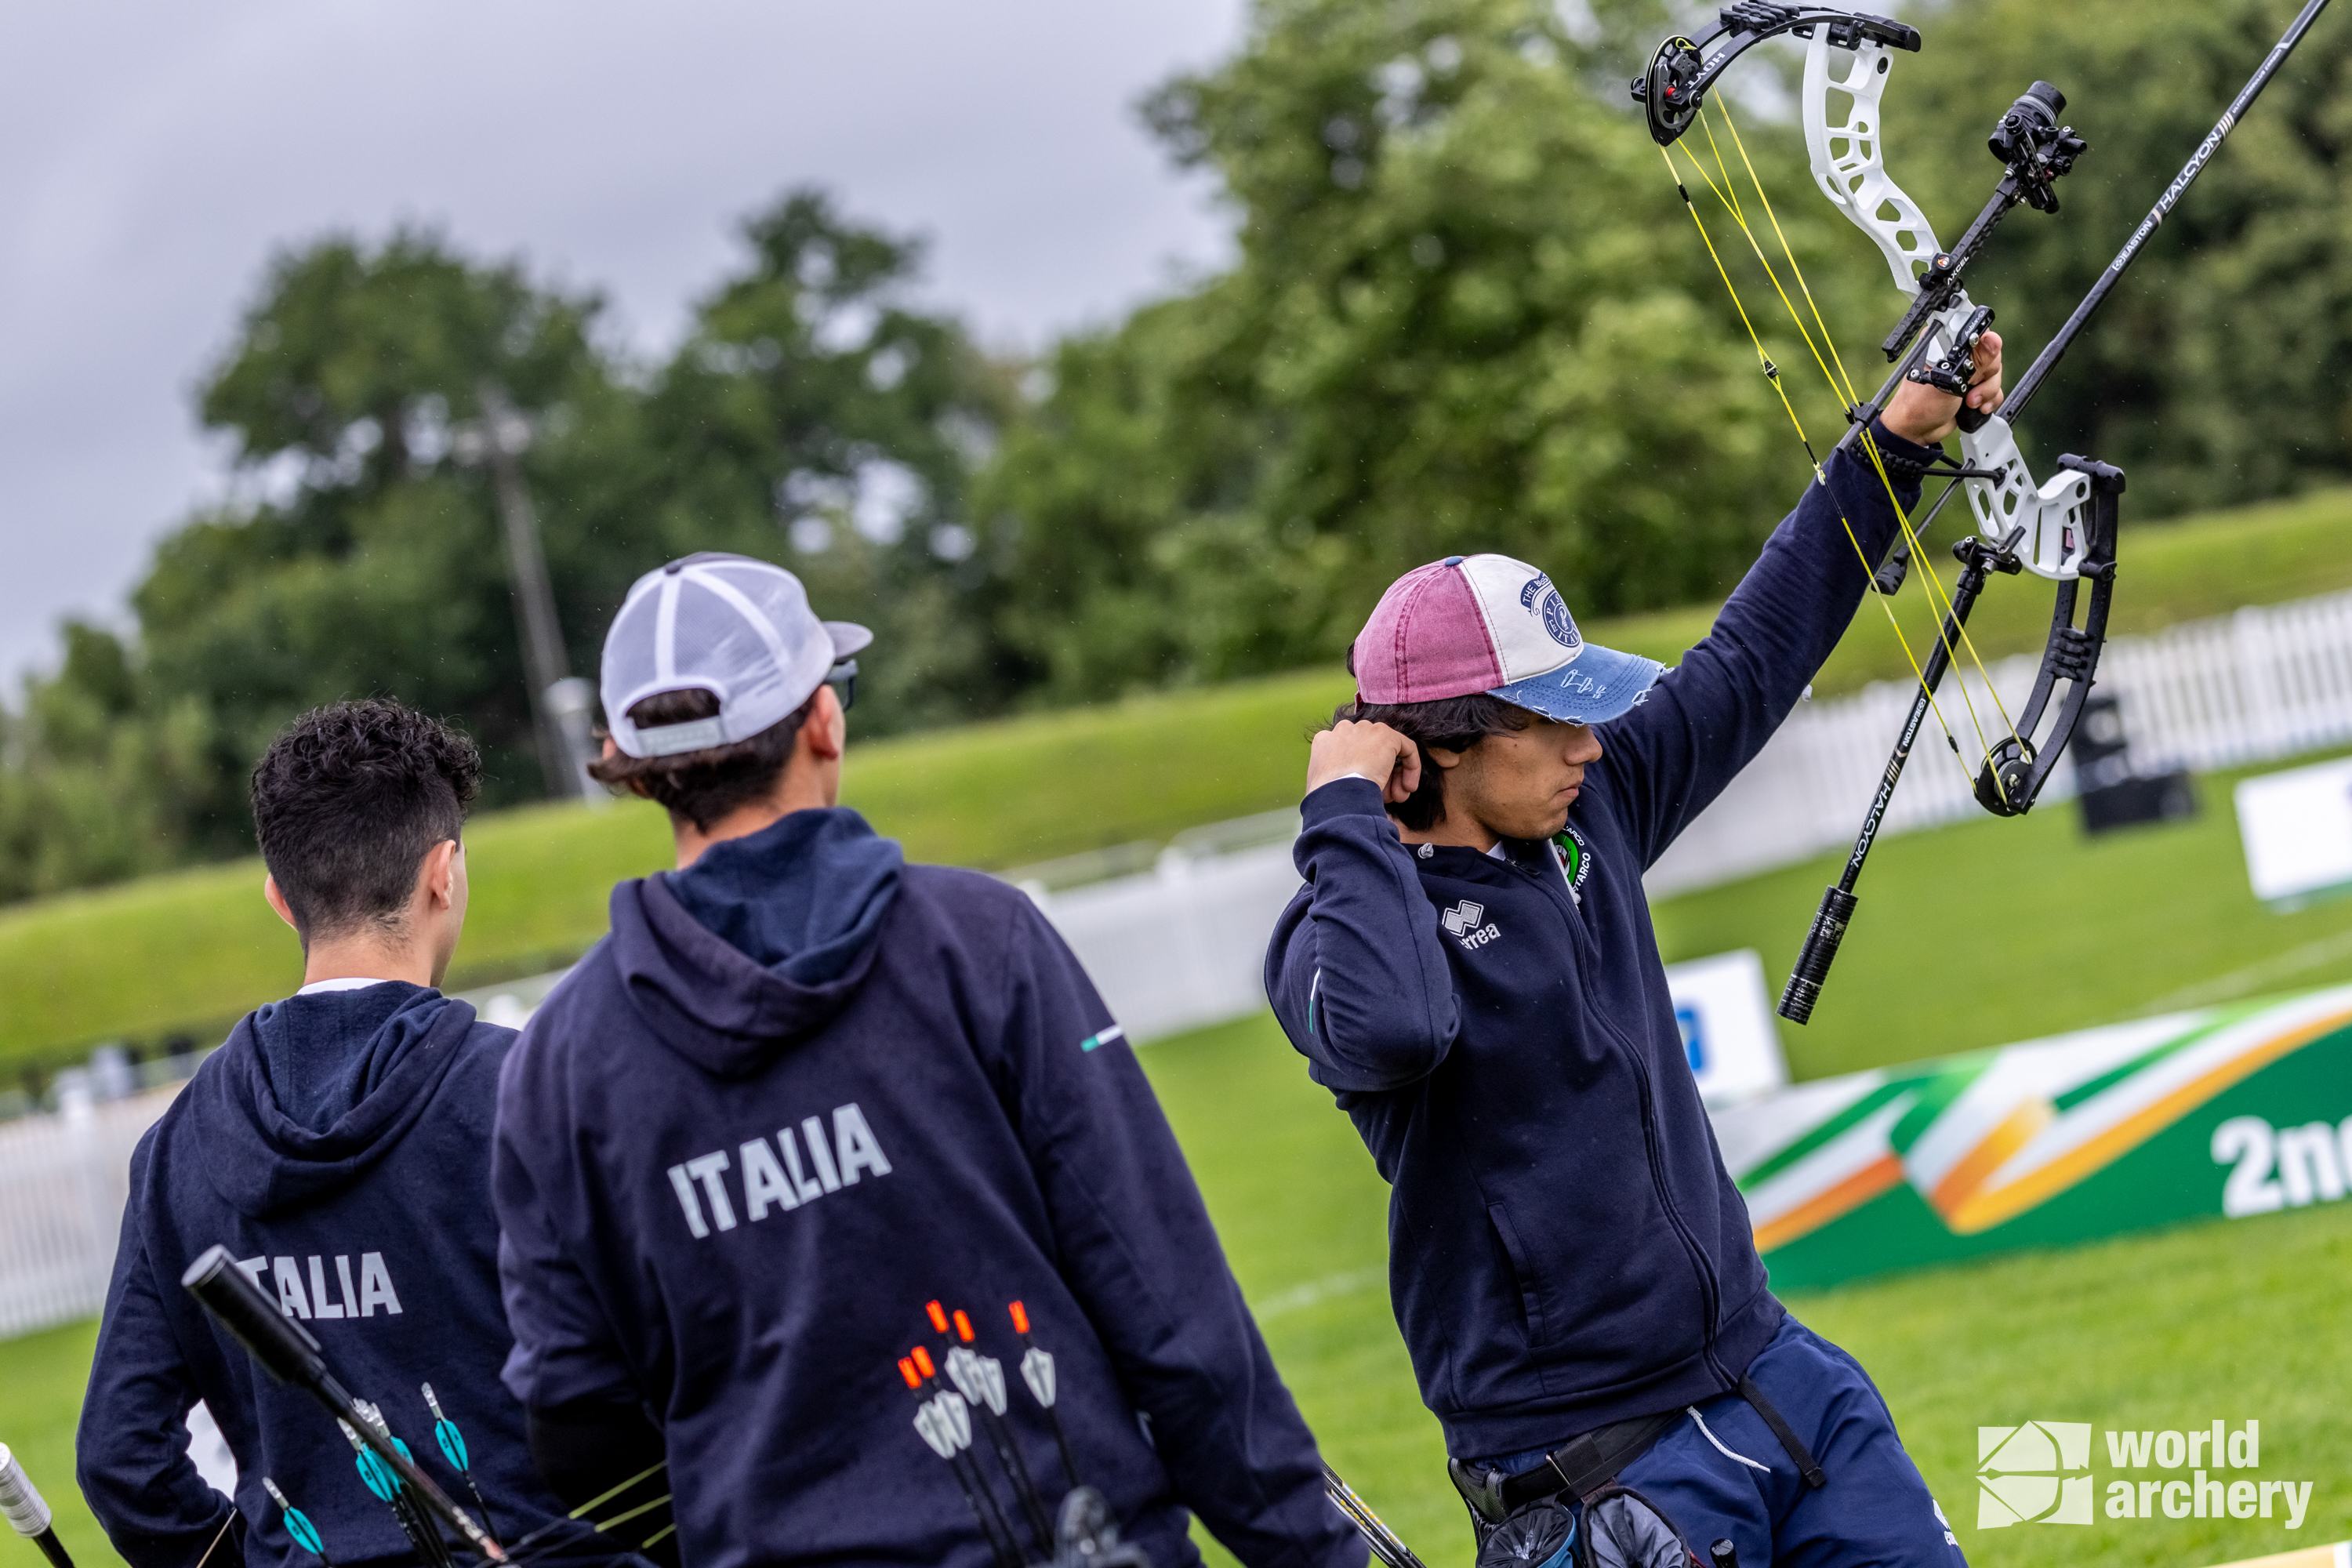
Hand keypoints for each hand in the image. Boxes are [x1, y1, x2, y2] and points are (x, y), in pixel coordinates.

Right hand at [1307, 720, 1420, 804]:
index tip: (1365, 790)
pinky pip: (1406, 748)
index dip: (1361, 773)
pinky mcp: (1386, 735)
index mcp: (1324, 741)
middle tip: (1384, 797)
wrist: (1338, 793)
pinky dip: (1411, 768)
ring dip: (1394, 776)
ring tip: (1396, 797)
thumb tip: (1352, 781)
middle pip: (1369, 751)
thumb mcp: (1323, 783)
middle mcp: (1344, 730)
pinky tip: (1408, 787)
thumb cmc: (1328, 797)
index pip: (1349, 753)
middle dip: (1379, 774)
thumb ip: (1336, 775)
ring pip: (1387, 751)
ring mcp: (1365, 730)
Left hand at [1881, 328, 2004, 445]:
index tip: (1979, 363)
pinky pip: (1995, 388)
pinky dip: (1990, 399)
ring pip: (1995, 372)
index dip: (1984, 345)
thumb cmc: (1918, 405)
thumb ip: (1974, 362)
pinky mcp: (1973, 387)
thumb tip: (1992, 339)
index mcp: (1944, 343)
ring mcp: (1967, 371)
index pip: (1975, 332)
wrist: (1916, 431)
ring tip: (1970, 402)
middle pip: (1991, 353)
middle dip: (1985, 375)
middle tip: (1970, 388)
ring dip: (1987, 390)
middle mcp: (1958, 354)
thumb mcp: (1948, 382)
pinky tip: (1977, 407)